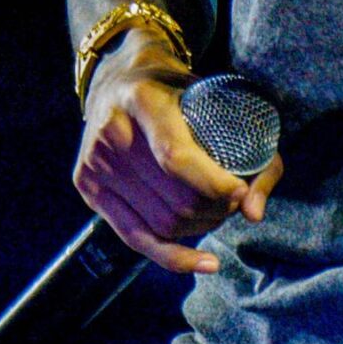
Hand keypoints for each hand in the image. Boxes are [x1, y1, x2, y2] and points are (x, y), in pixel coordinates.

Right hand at [74, 35, 283, 273]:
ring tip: (218, 212)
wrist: (117, 79)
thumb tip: (254, 214)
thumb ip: (253, 151)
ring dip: (201, 228)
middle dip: (215, 210)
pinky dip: (172, 257)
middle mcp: (112, 132)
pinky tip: (203, 263)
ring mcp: (95, 163)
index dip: (214, 185)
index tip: (240, 190)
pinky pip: (135, 237)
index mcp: (143, 100)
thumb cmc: (178, 90)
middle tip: (234, 201)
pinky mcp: (88, 187)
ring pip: (161, 222)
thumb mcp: (219, 99)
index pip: (176, 158)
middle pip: (173, 199)